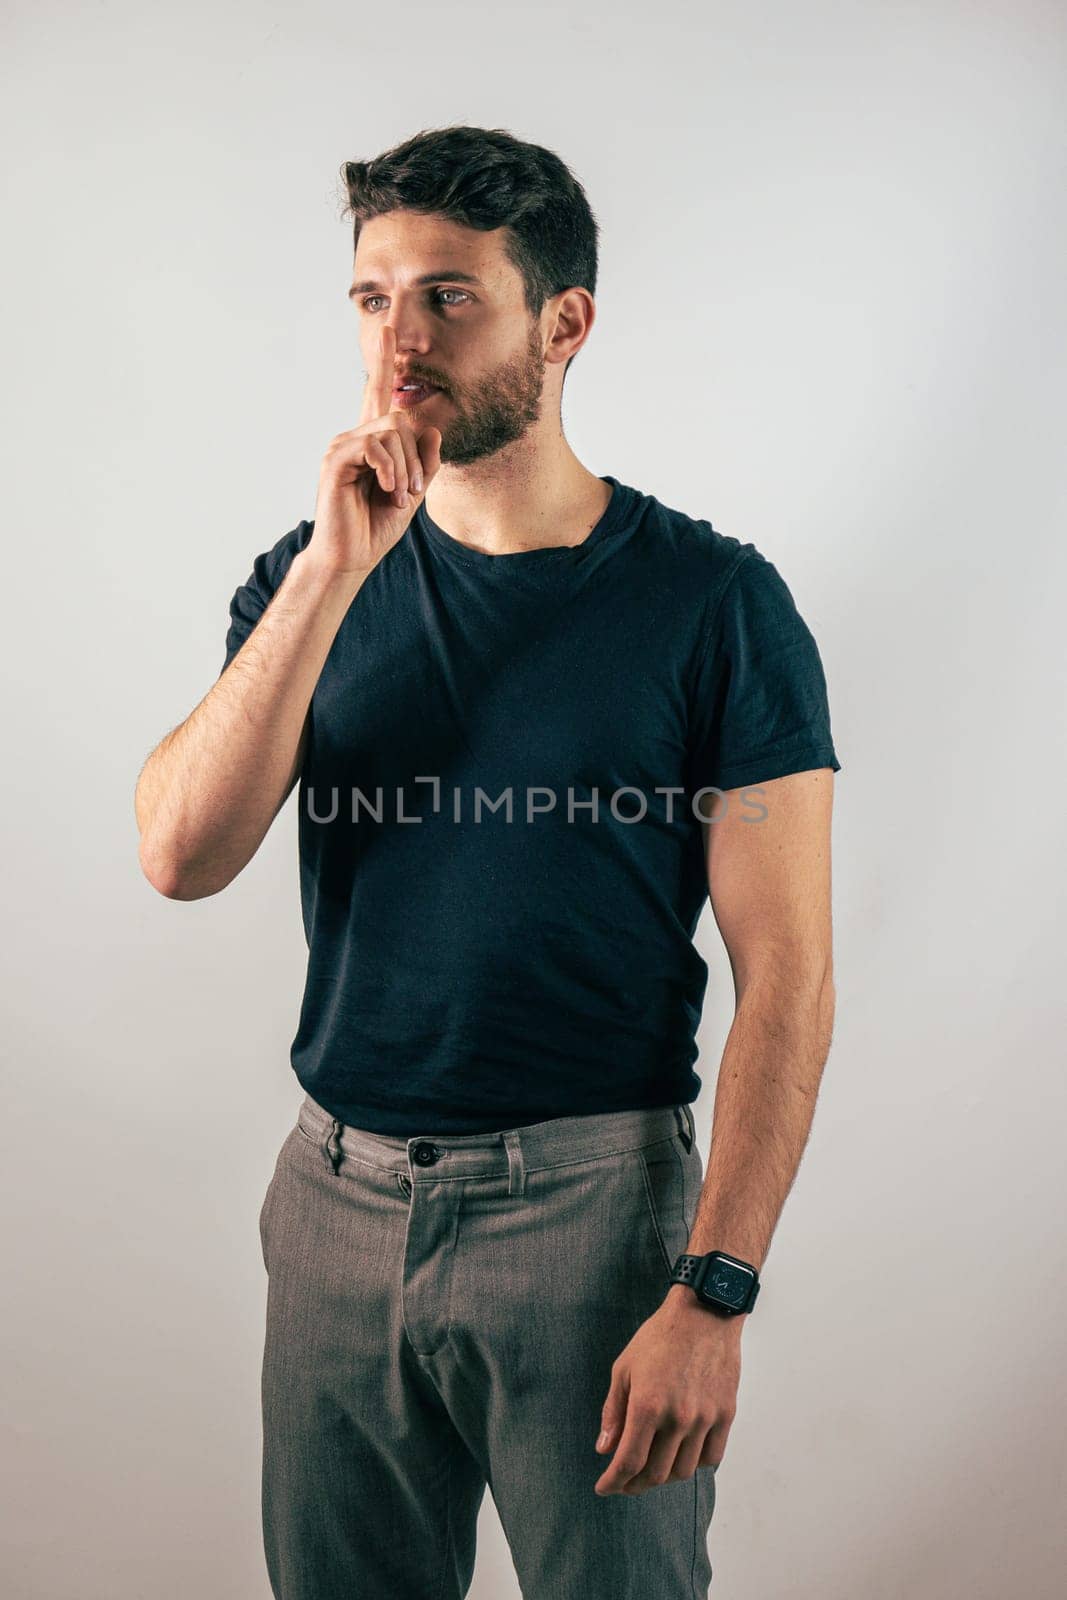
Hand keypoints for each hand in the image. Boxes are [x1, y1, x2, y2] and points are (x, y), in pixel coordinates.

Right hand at [306, 323, 442, 577]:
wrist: (350, 556)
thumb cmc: (376, 526)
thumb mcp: (413, 492)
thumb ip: (425, 462)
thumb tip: (432, 430)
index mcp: (371, 442)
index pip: (377, 394)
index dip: (383, 361)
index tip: (386, 328)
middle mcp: (353, 437)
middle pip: (399, 418)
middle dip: (416, 455)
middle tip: (413, 490)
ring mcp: (342, 446)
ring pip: (391, 432)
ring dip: (406, 468)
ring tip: (399, 496)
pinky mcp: (336, 460)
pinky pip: (375, 447)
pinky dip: (391, 470)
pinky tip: (389, 491)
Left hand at [593, 1295, 741, 1495]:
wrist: (705, 1313)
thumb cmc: (659, 1337)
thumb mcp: (624, 1368)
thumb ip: (614, 1412)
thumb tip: (605, 1449)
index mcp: (647, 1405)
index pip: (628, 1462)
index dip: (613, 1481)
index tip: (604, 1487)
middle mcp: (678, 1418)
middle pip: (655, 1473)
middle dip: (634, 1484)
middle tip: (624, 1482)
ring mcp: (705, 1418)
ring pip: (684, 1471)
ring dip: (664, 1477)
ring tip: (651, 1468)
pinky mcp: (726, 1415)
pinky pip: (711, 1457)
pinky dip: (694, 1464)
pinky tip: (681, 1454)